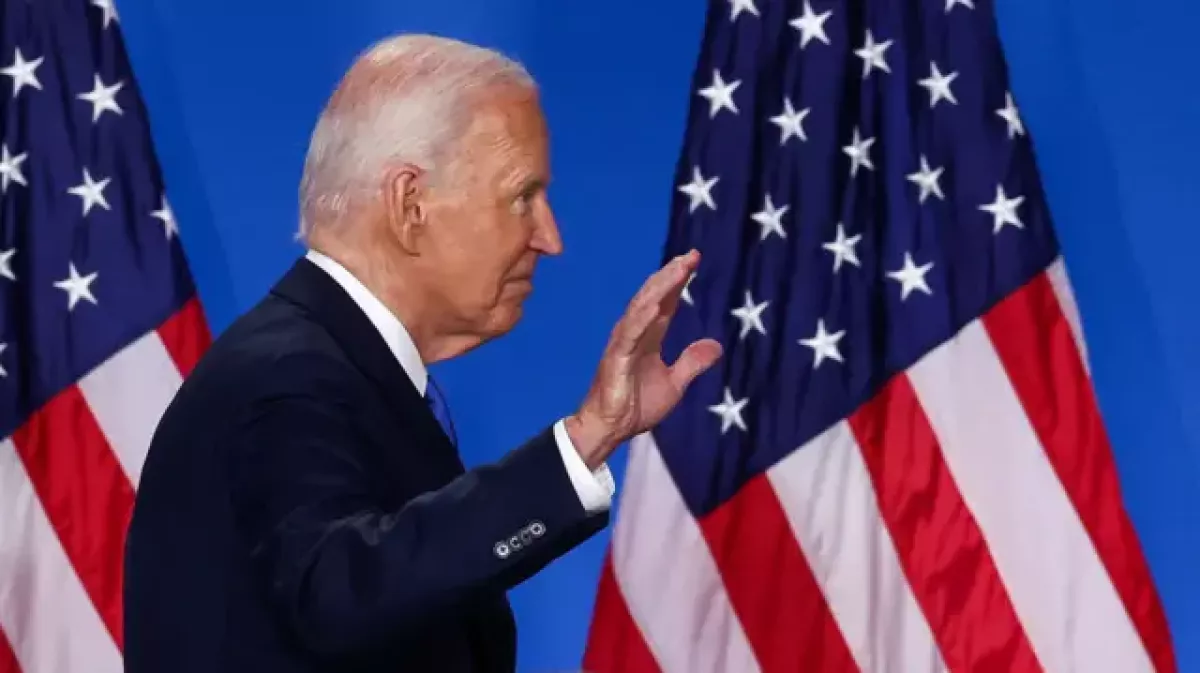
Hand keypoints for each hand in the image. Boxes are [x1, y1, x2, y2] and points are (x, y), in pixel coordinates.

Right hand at [566, 249, 722, 468]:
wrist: (611, 429)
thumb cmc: (635, 406)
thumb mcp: (675, 384)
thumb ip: (692, 363)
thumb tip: (716, 345)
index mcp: (649, 337)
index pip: (666, 302)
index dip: (679, 282)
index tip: (694, 260)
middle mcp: (635, 333)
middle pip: (654, 297)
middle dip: (671, 275)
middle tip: (690, 255)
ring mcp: (624, 343)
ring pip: (641, 308)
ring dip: (659, 288)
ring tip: (677, 270)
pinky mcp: (615, 358)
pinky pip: (629, 335)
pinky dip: (641, 318)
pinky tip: (655, 305)